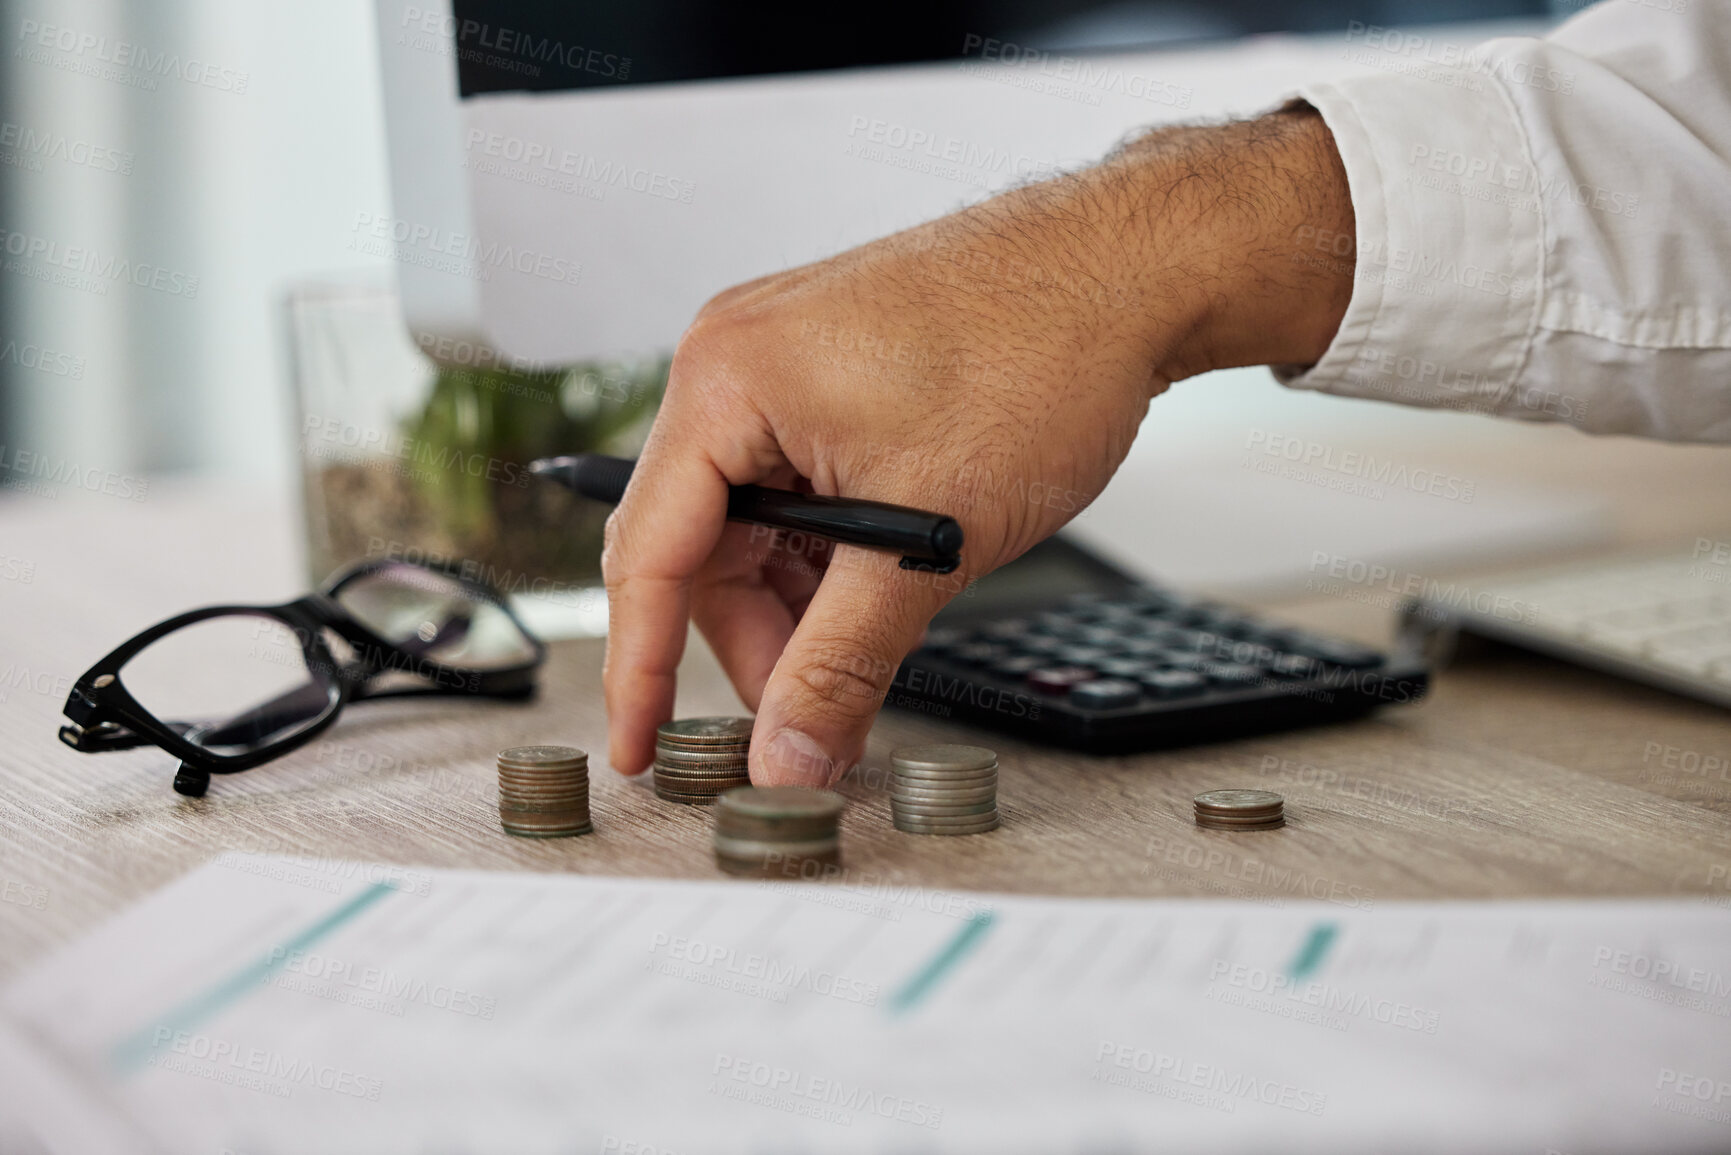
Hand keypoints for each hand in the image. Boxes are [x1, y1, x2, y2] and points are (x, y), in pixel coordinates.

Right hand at [602, 105, 1354, 784]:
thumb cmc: (1041, 355)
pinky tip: (885, 582)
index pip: (650, 553)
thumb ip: (841, 663)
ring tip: (879, 633)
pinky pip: (795, 489)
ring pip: (754, 528)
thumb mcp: (932, 539)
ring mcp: (781, 361)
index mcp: (729, 379)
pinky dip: (832, 553)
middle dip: (761, 639)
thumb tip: (786, 760)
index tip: (637, 750)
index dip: (639, 669)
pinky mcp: (827, 372)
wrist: (1133, 268)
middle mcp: (735, 360)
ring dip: (804, 600)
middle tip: (820, 713)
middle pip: (702, 548)